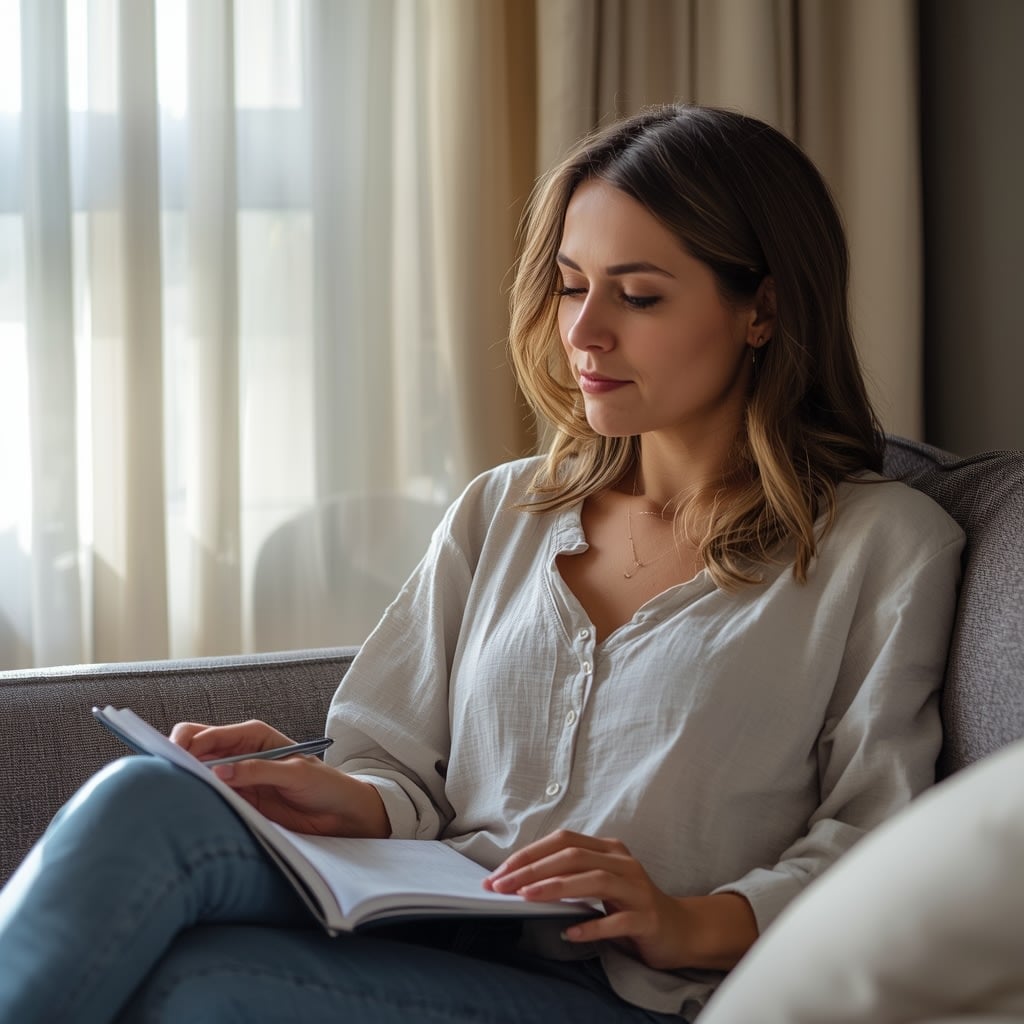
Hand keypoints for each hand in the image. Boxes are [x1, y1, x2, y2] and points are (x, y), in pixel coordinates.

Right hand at [170, 720, 389, 838]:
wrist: (339, 814)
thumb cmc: (324, 785)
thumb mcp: (296, 773)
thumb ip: (259, 770)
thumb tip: (219, 772)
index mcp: (253, 735)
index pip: (210, 733)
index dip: (189, 744)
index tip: (174, 759)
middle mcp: (239, 752)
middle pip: (195, 747)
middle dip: (178, 756)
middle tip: (167, 775)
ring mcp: (234, 777)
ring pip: (196, 772)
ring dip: (184, 779)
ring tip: (174, 792)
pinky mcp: (236, 800)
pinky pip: (208, 795)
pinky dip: (196, 798)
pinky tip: (188, 806)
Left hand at [484, 829, 756, 970]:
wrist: (679, 929)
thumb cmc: (630, 906)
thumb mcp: (600, 883)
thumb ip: (571, 876)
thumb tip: (521, 880)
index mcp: (609, 849)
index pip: (563, 841)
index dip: (529, 854)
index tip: (499, 872)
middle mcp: (623, 863)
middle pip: (573, 857)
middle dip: (533, 870)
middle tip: (502, 885)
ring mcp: (637, 889)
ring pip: (593, 880)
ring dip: (556, 888)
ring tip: (527, 898)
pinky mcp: (647, 918)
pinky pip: (616, 920)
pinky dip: (592, 925)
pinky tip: (570, 932)